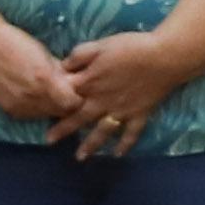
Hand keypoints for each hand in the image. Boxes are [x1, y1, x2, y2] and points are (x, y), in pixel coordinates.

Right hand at [0, 27, 81, 128]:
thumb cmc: (16, 43)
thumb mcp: (45, 54)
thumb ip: (61, 72)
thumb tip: (74, 83)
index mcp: (46, 80)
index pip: (74, 103)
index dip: (78, 97)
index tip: (76, 91)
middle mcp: (34, 97)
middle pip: (62, 112)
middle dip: (66, 103)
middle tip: (63, 92)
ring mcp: (20, 106)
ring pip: (47, 115)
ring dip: (50, 107)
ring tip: (46, 93)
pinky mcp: (9, 110)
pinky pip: (31, 115)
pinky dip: (35, 108)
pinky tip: (32, 96)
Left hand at [50, 27, 199, 155]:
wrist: (164, 57)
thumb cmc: (131, 47)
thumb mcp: (99, 45)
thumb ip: (78, 56)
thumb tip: (61, 67)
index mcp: (90, 82)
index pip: (65, 95)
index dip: (52, 101)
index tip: (39, 108)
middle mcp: (102, 101)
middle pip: (79, 118)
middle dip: (63, 130)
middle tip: (48, 141)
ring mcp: (122, 110)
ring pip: (102, 131)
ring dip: (91, 145)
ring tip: (80, 158)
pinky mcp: (140, 114)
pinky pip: (131, 133)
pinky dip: (125, 145)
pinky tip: (118, 155)